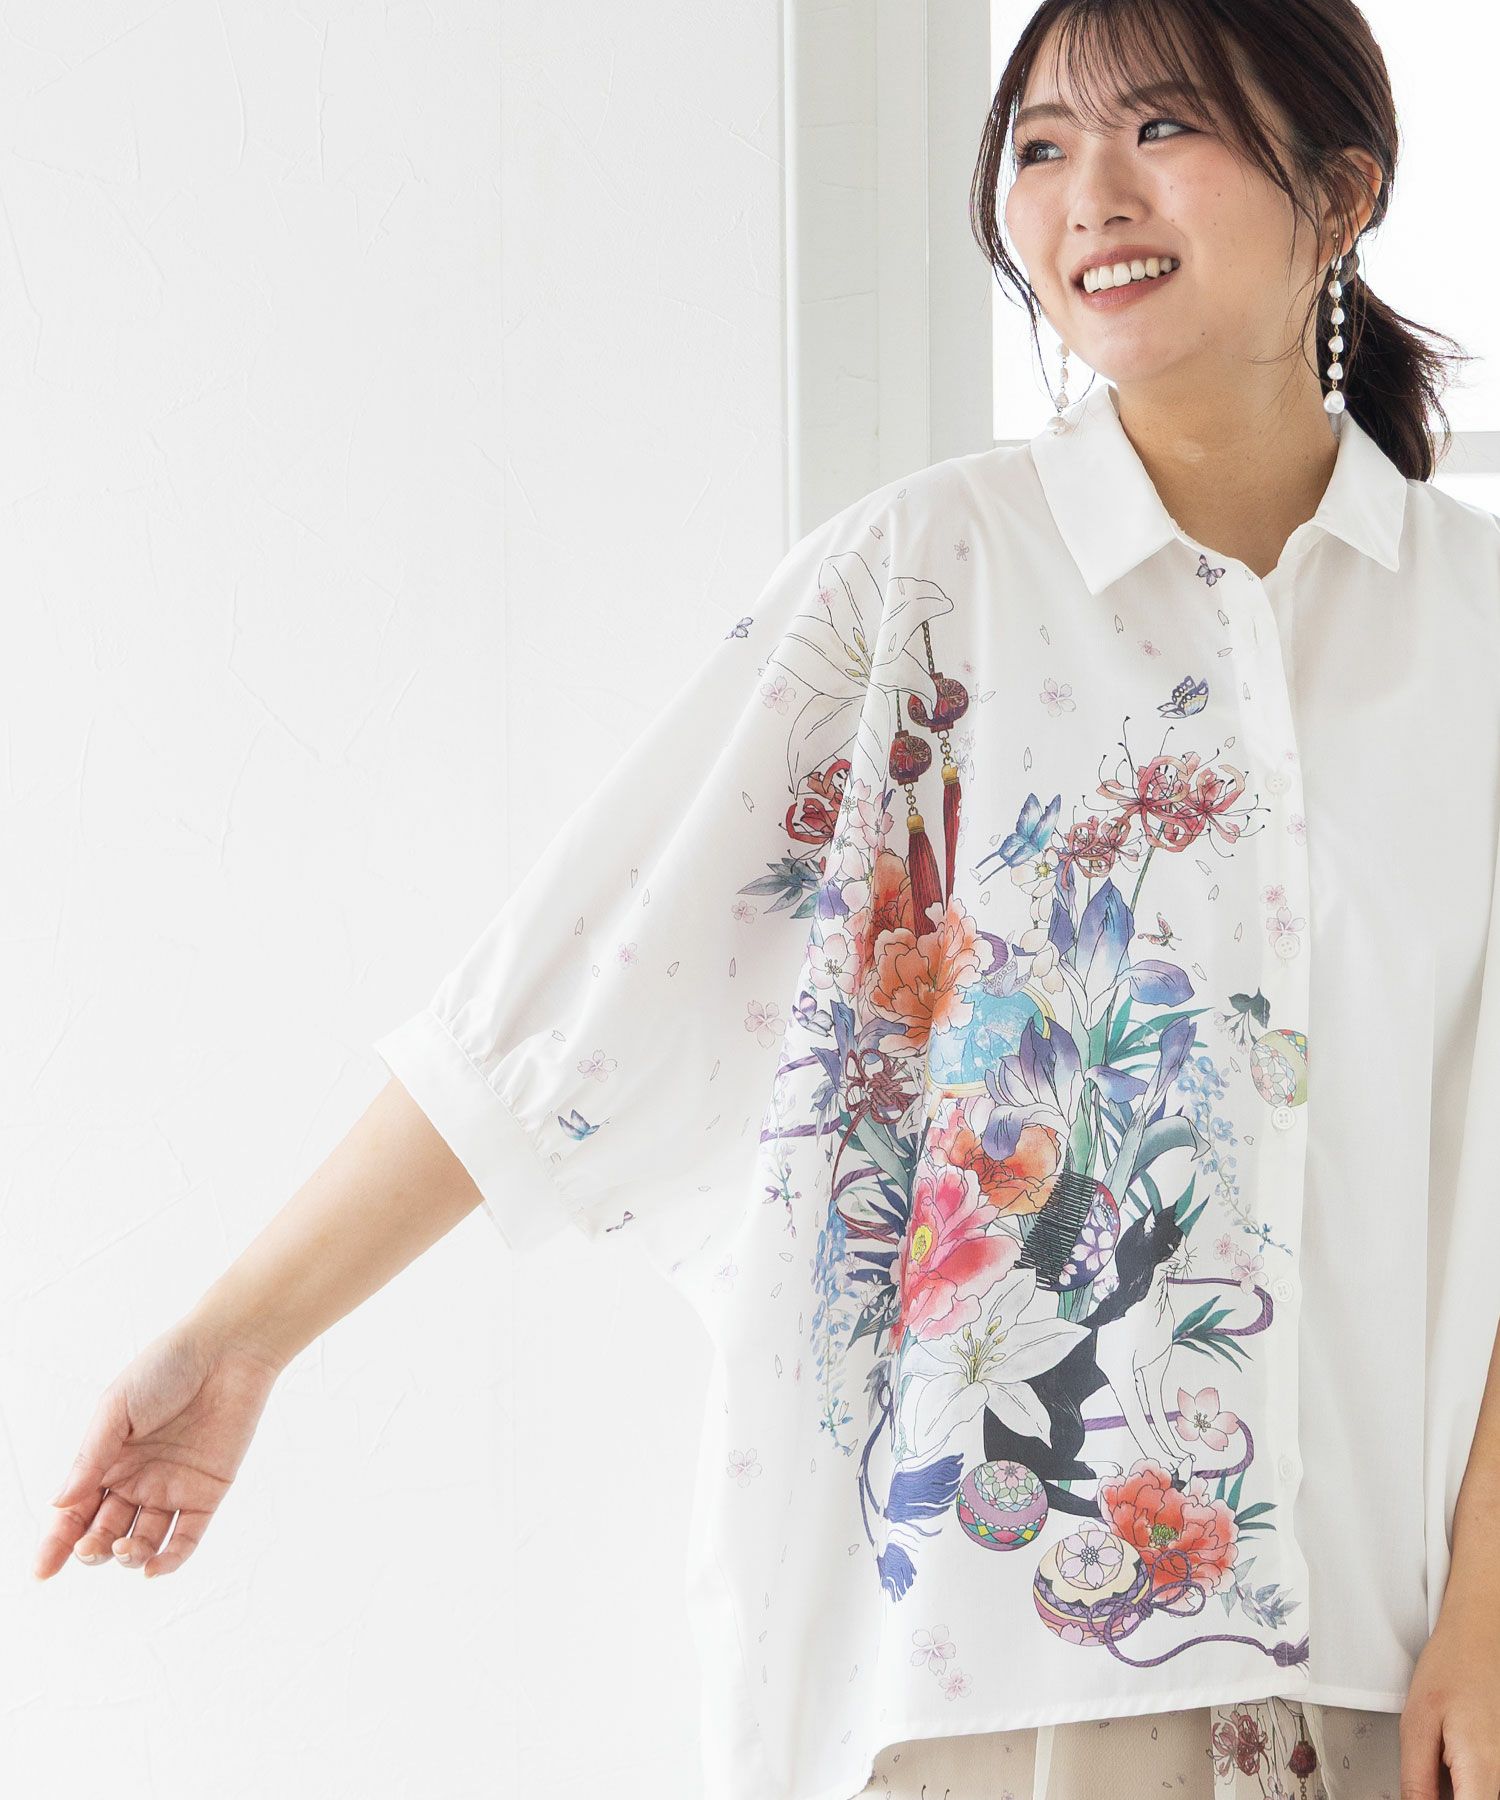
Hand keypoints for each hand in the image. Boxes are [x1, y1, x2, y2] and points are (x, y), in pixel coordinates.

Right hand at [33, 1321, 282, 1580]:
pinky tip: (151, 1568)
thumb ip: (90, 1458)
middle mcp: (136, 1479)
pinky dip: (169, 1559)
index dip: (55, 1544)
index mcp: (107, 1460)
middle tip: (89, 1547)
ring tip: (123, 1549)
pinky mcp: (206, 1492)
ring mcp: (171, 1488)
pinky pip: (186, 1538)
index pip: (74, 1512)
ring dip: (127, 1556)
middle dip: (91, 1550)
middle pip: (104, 1532)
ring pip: (142, 1542)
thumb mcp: (117, 1409)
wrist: (228, 1350)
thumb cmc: (167, 1367)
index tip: (42, 1572)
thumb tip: (58, 1503)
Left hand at [1400, 1605, 1499, 1798]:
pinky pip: (1482, 1786)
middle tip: (1427, 1773)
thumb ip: (1416, 1781)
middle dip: (1442, 1796)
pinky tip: (1449, 1763)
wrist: (1483, 1635)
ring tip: (1439, 1758)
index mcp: (1483, 1772)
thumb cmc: (1454, 1666)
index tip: (1420, 1795)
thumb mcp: (1417, 1723)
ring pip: (1475, 1795)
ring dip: (1454, 1789)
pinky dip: (1464, 1783)